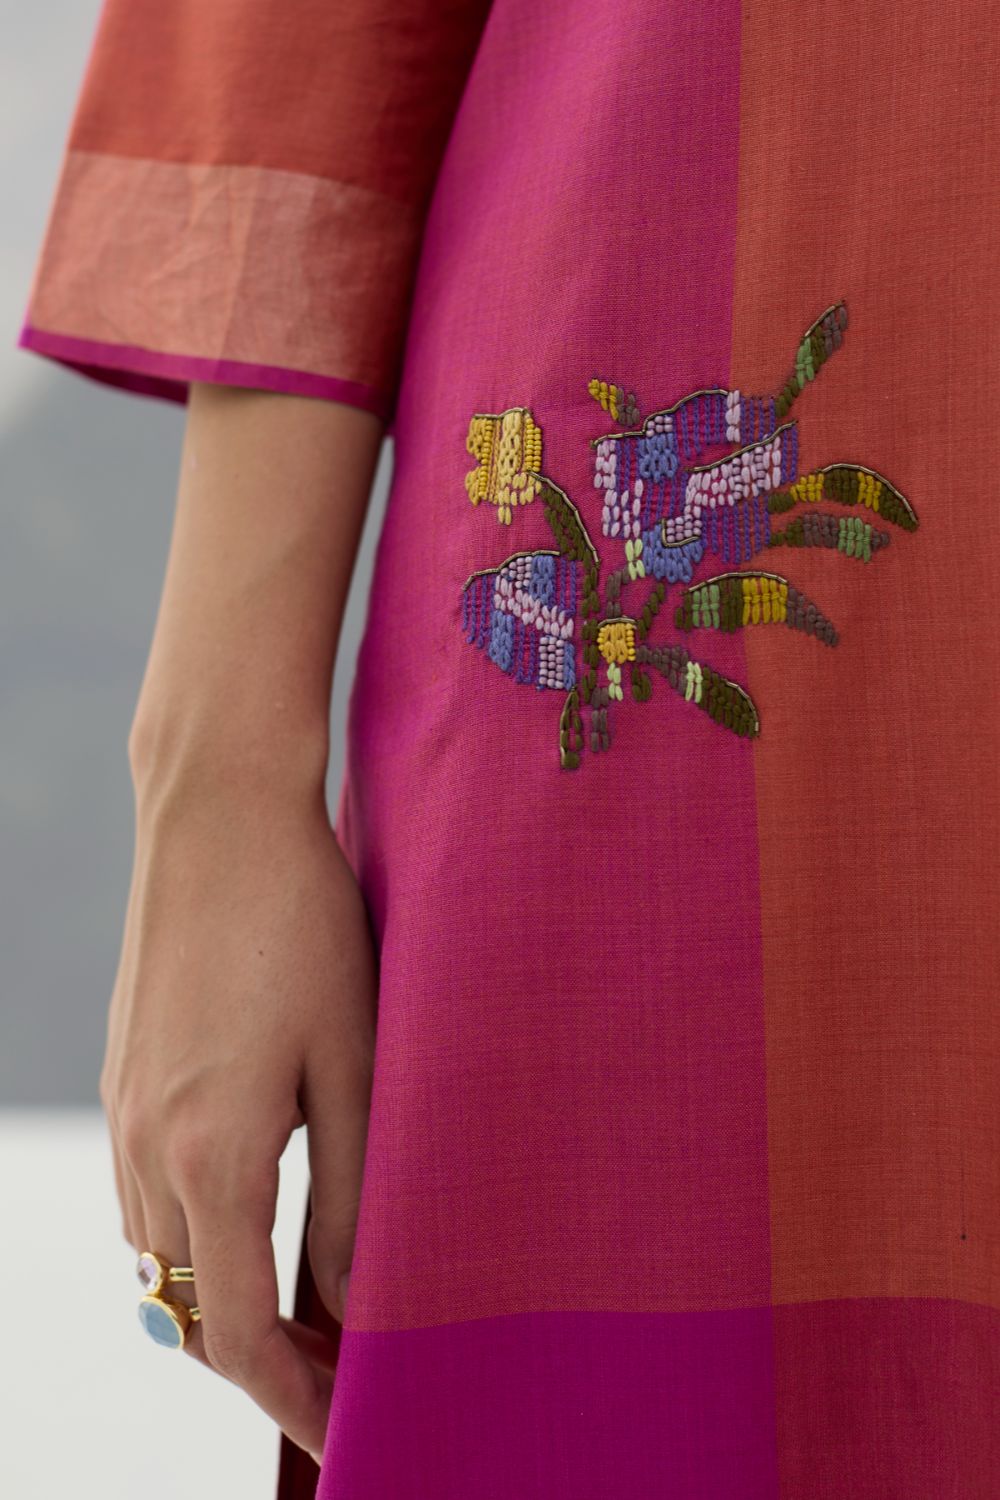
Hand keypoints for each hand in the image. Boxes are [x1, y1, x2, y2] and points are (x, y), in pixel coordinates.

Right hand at [100, 764, 376, 1463]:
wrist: (218, 818)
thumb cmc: (303, 927)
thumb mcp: (353, 1062)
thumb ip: (354, 1193)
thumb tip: (354, 1301)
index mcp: (212, 1153)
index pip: (239, 1330)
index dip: (295, 1397)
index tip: (349, 1432)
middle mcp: (147, 1148)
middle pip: (188, 1310)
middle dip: (262, 1363)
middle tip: (345, 1369)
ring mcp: (124, 1112)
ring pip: (160, 1258)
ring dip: (223, 1301)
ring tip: (310, 1303)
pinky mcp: (124, 1078)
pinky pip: (144, 1197)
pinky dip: (195, 1238)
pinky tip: (254, 1213)